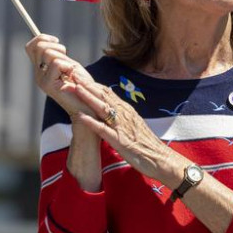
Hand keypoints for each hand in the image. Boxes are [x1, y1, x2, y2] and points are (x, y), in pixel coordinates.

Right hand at [25, 34, 98, 117]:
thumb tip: (48, 40)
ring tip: (70, 71)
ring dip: (64, 58)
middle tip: (67, 57)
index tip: (56, 40)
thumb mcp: (68, 64)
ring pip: (48, 53)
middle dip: (56, 47)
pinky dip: (68, 66)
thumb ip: (57, 55)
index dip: (42, 38)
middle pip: (39, 47)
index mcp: (41, 69)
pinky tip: (72, 76)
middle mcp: (38, 74)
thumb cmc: (81, 84)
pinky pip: (56, 64)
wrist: (88, 104)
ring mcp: (41, 80)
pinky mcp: (48, 85)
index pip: (31, 47)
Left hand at [66, 77, 181, 183]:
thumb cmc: (147, 145)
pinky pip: (103, 130)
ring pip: (102, 107)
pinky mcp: (120, 141)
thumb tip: (111, 107)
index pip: (107, 92)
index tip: (78, 75)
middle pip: (103, 95)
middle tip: (70, 72)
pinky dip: (91, 122)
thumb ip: (122, 115)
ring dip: (87, 97)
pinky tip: (81, 117)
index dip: (91, 83)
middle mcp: (124, 114)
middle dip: (86, 84)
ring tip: (74, 87)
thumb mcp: (134, 124)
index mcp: (126, 110)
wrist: (161, 160)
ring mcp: (122, 127)